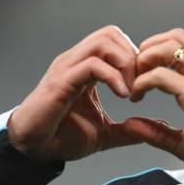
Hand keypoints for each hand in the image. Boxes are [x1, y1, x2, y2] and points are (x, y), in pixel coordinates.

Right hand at [8, 25, 140, 161]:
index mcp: (86, 67)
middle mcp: (76, 61)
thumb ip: (127, 130)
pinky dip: (114, 77)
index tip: (145, 83)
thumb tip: (149, 132)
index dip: (136, 56)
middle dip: (133, 56)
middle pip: (111, 33)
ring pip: (103, 41)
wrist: (34, 151)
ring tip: (131, 90)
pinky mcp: (60, 82)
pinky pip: (92, 65)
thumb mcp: (105, 133)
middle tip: (141, 83)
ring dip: (125, 63)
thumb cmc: (62, 137)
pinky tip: (123, 95)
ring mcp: (67, 68)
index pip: (115, 40)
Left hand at [122, 28, 183, 178]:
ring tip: (136, 84)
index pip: (181, 44)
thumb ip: (158, 132)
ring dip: (145, 60)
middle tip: (136, 75)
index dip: (155, 53)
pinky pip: (162, 76)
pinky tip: (137, 97)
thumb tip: (131, 125)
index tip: (141, 77)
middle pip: (175, 36)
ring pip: (169, 46)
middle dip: (149, 48)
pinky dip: (142, 82)